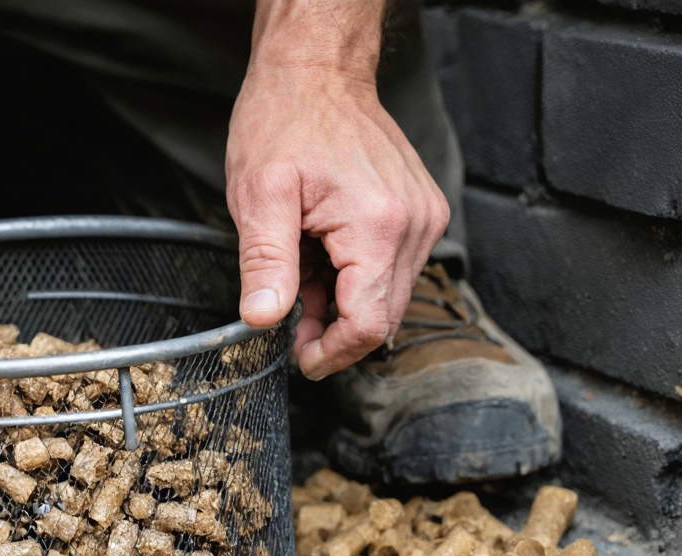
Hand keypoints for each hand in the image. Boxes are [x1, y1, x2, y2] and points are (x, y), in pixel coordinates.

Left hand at [226, 65, 449, 379]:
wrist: (315, 72)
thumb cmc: (285, 121)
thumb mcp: (258, 195)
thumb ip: (264, 263)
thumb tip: (262, 319)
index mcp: (378, 226)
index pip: (371, 324)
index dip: (333, 353)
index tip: (301, 358)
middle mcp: (415, 225)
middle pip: (385, 315)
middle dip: (335, 329)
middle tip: (290, 316)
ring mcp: (423, 217)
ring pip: (389, 294)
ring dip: (344, 302)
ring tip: (302, 272)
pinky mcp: (421, 211)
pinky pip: (394, 267)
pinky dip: (357, 275)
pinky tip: (323, 254)